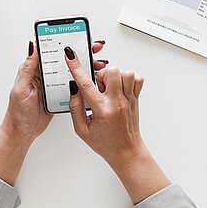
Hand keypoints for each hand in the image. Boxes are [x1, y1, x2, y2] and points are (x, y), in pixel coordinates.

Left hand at [0, 40, 107, 184]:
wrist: (23, 132)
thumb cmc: (18, 112)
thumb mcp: (22, 87)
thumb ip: (28, 67)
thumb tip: (32, 46)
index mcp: (35, 69)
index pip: (51, 49)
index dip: (64, 41)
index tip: (77, 36)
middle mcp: (45, 74)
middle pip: (65, 59)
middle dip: (81, 52)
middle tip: (95, 48)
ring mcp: (54, 84)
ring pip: (72, 71)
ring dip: (86, 66)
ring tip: (99, 64)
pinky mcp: (60, 94)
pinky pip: (74, 85)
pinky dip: (84, 81)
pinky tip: (93, 79)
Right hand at [64, 47, 169, 202]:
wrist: (126, 151)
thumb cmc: (105, 143)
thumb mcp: (81, 130)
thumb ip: (75, 108)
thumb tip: (73, 89)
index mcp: (102, 111)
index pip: (87, 85)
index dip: (76, 68)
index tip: (70, 56)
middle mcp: (118, 103)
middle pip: (111, 72)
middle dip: (100, 74)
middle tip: (97, 86)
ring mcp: (129, 99)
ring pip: (125, 72)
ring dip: (114, 75)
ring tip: (108, 87)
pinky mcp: (136, 98)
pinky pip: (137, 78)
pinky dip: (127, 77)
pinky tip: (119, 86)